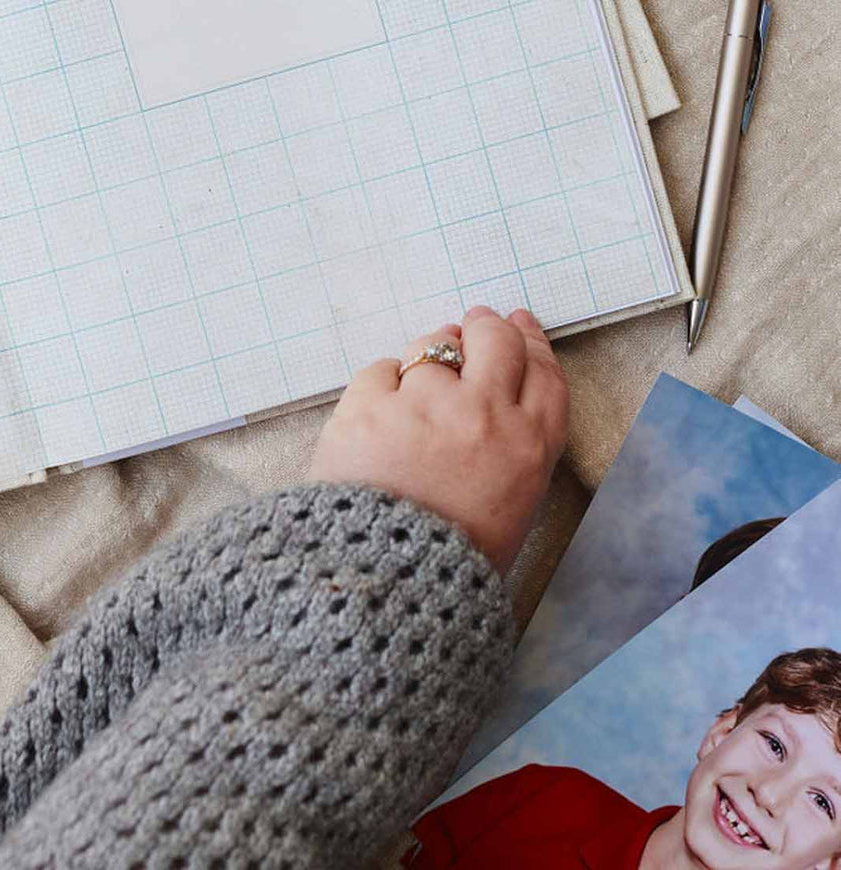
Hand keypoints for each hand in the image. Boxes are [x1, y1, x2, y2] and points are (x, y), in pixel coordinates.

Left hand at [308, 307, 568, 574]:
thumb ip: (513, 449)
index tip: (518, 324)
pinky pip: (381, 370)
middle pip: (494, 339)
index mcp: (528, 446)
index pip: (542, 371)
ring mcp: (426, 404)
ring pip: (432, 345)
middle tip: (472, 326)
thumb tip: (492, 394)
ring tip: (417, 389)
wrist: (384, 588)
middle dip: (484, 327)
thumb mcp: (512, 509)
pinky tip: (379, 417)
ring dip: (428, 357)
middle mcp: (484, 413)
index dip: (531, 341)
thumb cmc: (451, 560)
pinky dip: (381, 387)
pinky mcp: (370, 404)